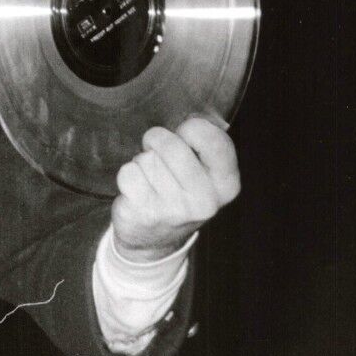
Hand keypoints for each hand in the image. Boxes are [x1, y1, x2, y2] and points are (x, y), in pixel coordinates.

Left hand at [110, 116, 239, 261]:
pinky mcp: (145, 213)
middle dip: (158, 141)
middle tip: (158, 154)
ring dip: (143, 162)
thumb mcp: (204, 173)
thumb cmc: (179, 193)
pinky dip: (128, 175)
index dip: (191, 128)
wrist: (154, 240)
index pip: (213, 138)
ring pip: (147, 158)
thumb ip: (204, 145)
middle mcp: (205, 200)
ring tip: (150, 178)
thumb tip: (190, 115)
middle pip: (171, 144)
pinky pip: (128, 172)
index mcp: (227, 183)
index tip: (185, 136)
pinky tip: (137, 190)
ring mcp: (175, 210)